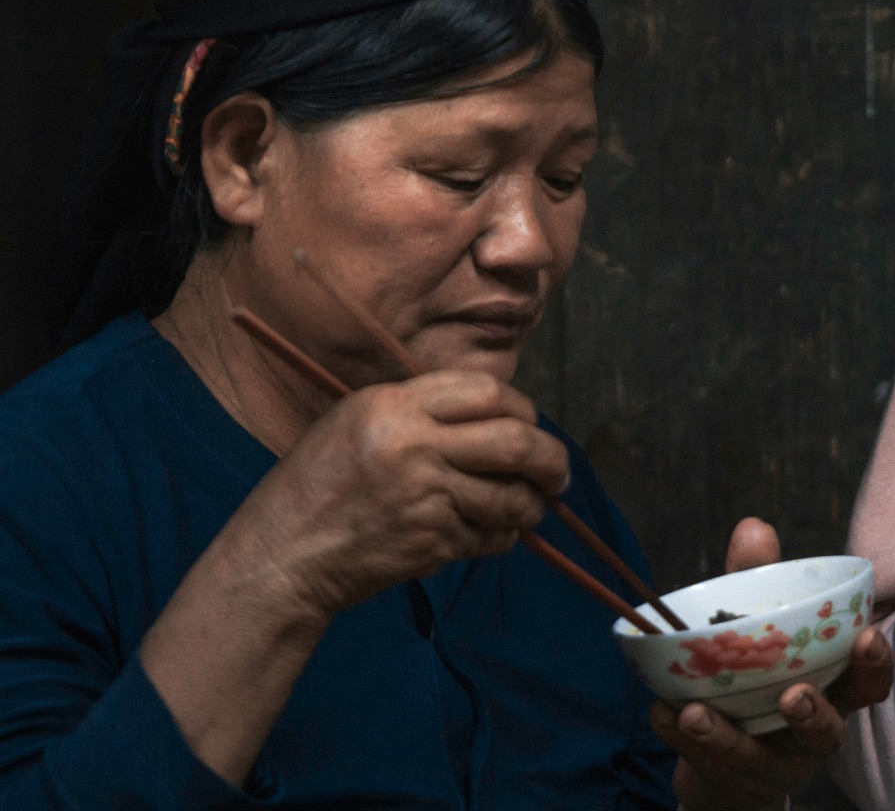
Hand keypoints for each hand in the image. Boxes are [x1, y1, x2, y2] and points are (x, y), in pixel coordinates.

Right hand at [229, 369, 570, 618]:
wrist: (282, 554)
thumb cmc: (317, 485)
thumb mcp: (355, 421)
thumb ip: (421, 410)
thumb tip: (496, 415)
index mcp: (393, 406)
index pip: (487, 392)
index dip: (522, 409)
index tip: (530, 424)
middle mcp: (413, 445)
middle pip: (516, 441)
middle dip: (551, 458)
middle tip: (558, 473)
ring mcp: (426, 496)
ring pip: (513, 496)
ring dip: (533, 505)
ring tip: (532, 508)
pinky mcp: (432, 541)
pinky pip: (491, 535)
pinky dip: (502, 536)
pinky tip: (492, 533)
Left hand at [653, 518, 894, 810]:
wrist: (726, 754)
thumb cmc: (756, 677)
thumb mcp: (759, 628)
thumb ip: (756, 581)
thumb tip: (753, 526)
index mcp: (831, 689)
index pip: (869, 682)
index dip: (876, 663)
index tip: (867, 637)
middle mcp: (811, 732)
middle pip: (829, 732)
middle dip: (815, 716)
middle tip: (793, 695)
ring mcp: (772, 764)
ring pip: (760, 761)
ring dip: (728, 738)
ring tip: (697, 712)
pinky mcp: (733, 780)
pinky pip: (706, 765)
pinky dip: (681, 738)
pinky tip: (661, 712)